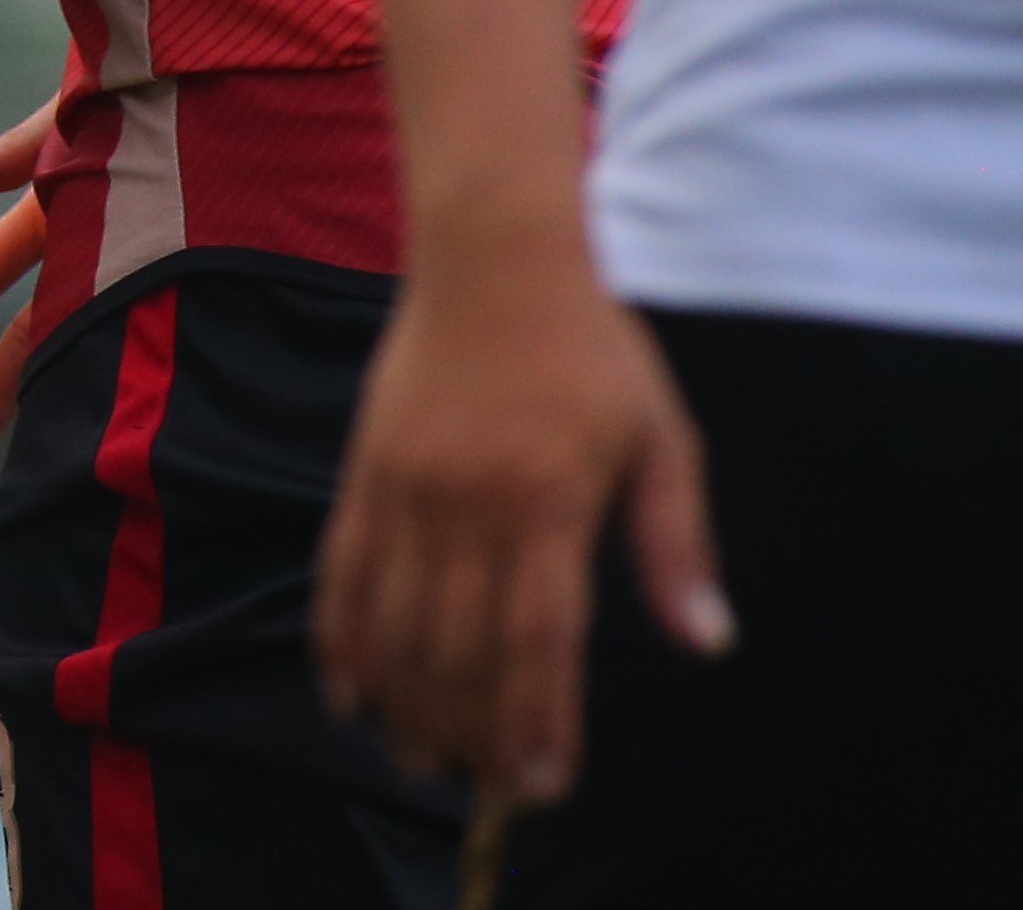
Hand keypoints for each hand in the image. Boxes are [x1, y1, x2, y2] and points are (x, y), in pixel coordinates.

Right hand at [314, 241, 729, 805]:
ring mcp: (403, 488)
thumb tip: (706, 640)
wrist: (494, 258)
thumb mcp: (662, 439)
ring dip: (408, 699)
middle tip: (482, 788)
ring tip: (421, 759)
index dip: (538, 719)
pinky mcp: (363, 471)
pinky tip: (349, 692)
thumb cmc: (592, 350)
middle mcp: (465, 503)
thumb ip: (674, 544)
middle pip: (458, 645)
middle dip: (471, 728)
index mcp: (546, 501)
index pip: (537, 639)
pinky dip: (341, 638)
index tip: (542, 780)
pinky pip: (341, 569)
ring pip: (395, 620)